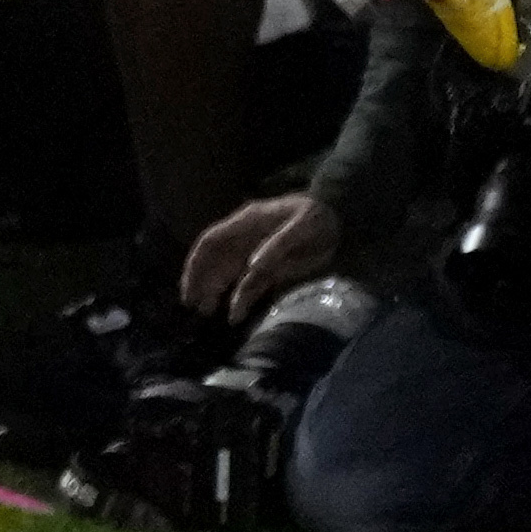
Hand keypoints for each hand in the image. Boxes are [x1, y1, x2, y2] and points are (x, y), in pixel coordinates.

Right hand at [182, 191, 341, 319]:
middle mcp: (245, 239)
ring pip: (228, 275)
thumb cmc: (319, 217)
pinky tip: (235, 314)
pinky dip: (240, 299)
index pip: (211, 242)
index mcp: (247, 223)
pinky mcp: (270, 268)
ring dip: (216, 292)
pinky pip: (249, 284)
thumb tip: (250, 267)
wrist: (341, 220)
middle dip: (201, 282)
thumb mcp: (303, 225)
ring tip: (208, 312)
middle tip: (194, 306)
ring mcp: (256, 254)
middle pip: (214, 260)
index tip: (189, 286)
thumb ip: (277, 245)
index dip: (196, 263)